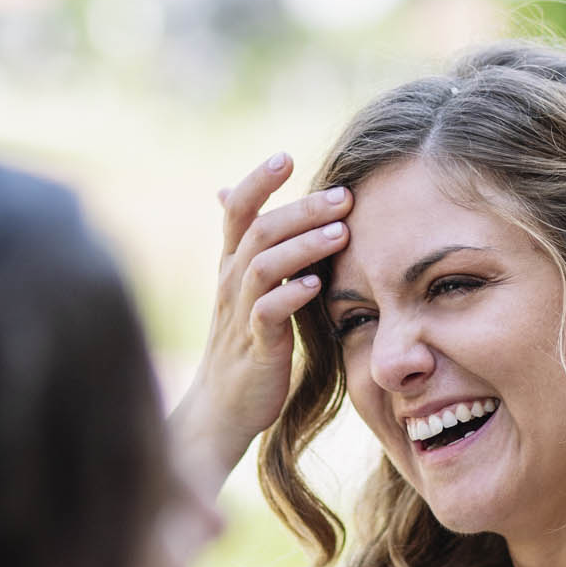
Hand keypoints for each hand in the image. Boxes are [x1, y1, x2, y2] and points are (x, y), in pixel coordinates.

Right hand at [170, 152, 351, 495]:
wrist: (222, 409)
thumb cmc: (244, 346)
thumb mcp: (250, 293)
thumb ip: (261, 251)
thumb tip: (255, 210)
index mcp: (231, 264)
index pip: (238, 209)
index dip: (257, 180)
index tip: (286, 156)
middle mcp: (230, 282)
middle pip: (259, 229)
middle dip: (301, 208)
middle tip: (343, 195)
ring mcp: (240, 314)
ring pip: (263, 265)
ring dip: (304, 245)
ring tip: (341, 232)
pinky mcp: (255, 347)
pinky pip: (267, 313)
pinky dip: (292, 295)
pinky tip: (317, 285)